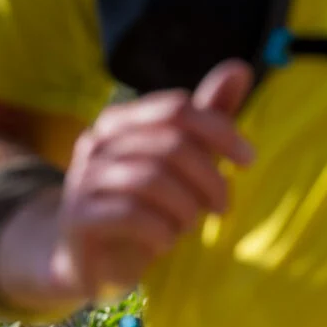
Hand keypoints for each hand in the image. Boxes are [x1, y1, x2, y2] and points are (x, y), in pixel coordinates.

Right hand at [34, 59, 255, 301]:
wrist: (94, 258)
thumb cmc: (148, 204)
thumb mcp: (182, 160)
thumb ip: (207, 117)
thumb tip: (239, 68)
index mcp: (121, 121)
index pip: (178, 108)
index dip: (221, 131)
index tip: (249, 161)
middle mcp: (97, 142)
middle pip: (171, 145)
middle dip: (210, 179)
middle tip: (222, 207)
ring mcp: (82, 178)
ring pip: (152, 179)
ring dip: (185, 208)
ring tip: (188, 225)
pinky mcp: (77, 216)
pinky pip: (131, 214)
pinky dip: (161, 231)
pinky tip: (165, 241)